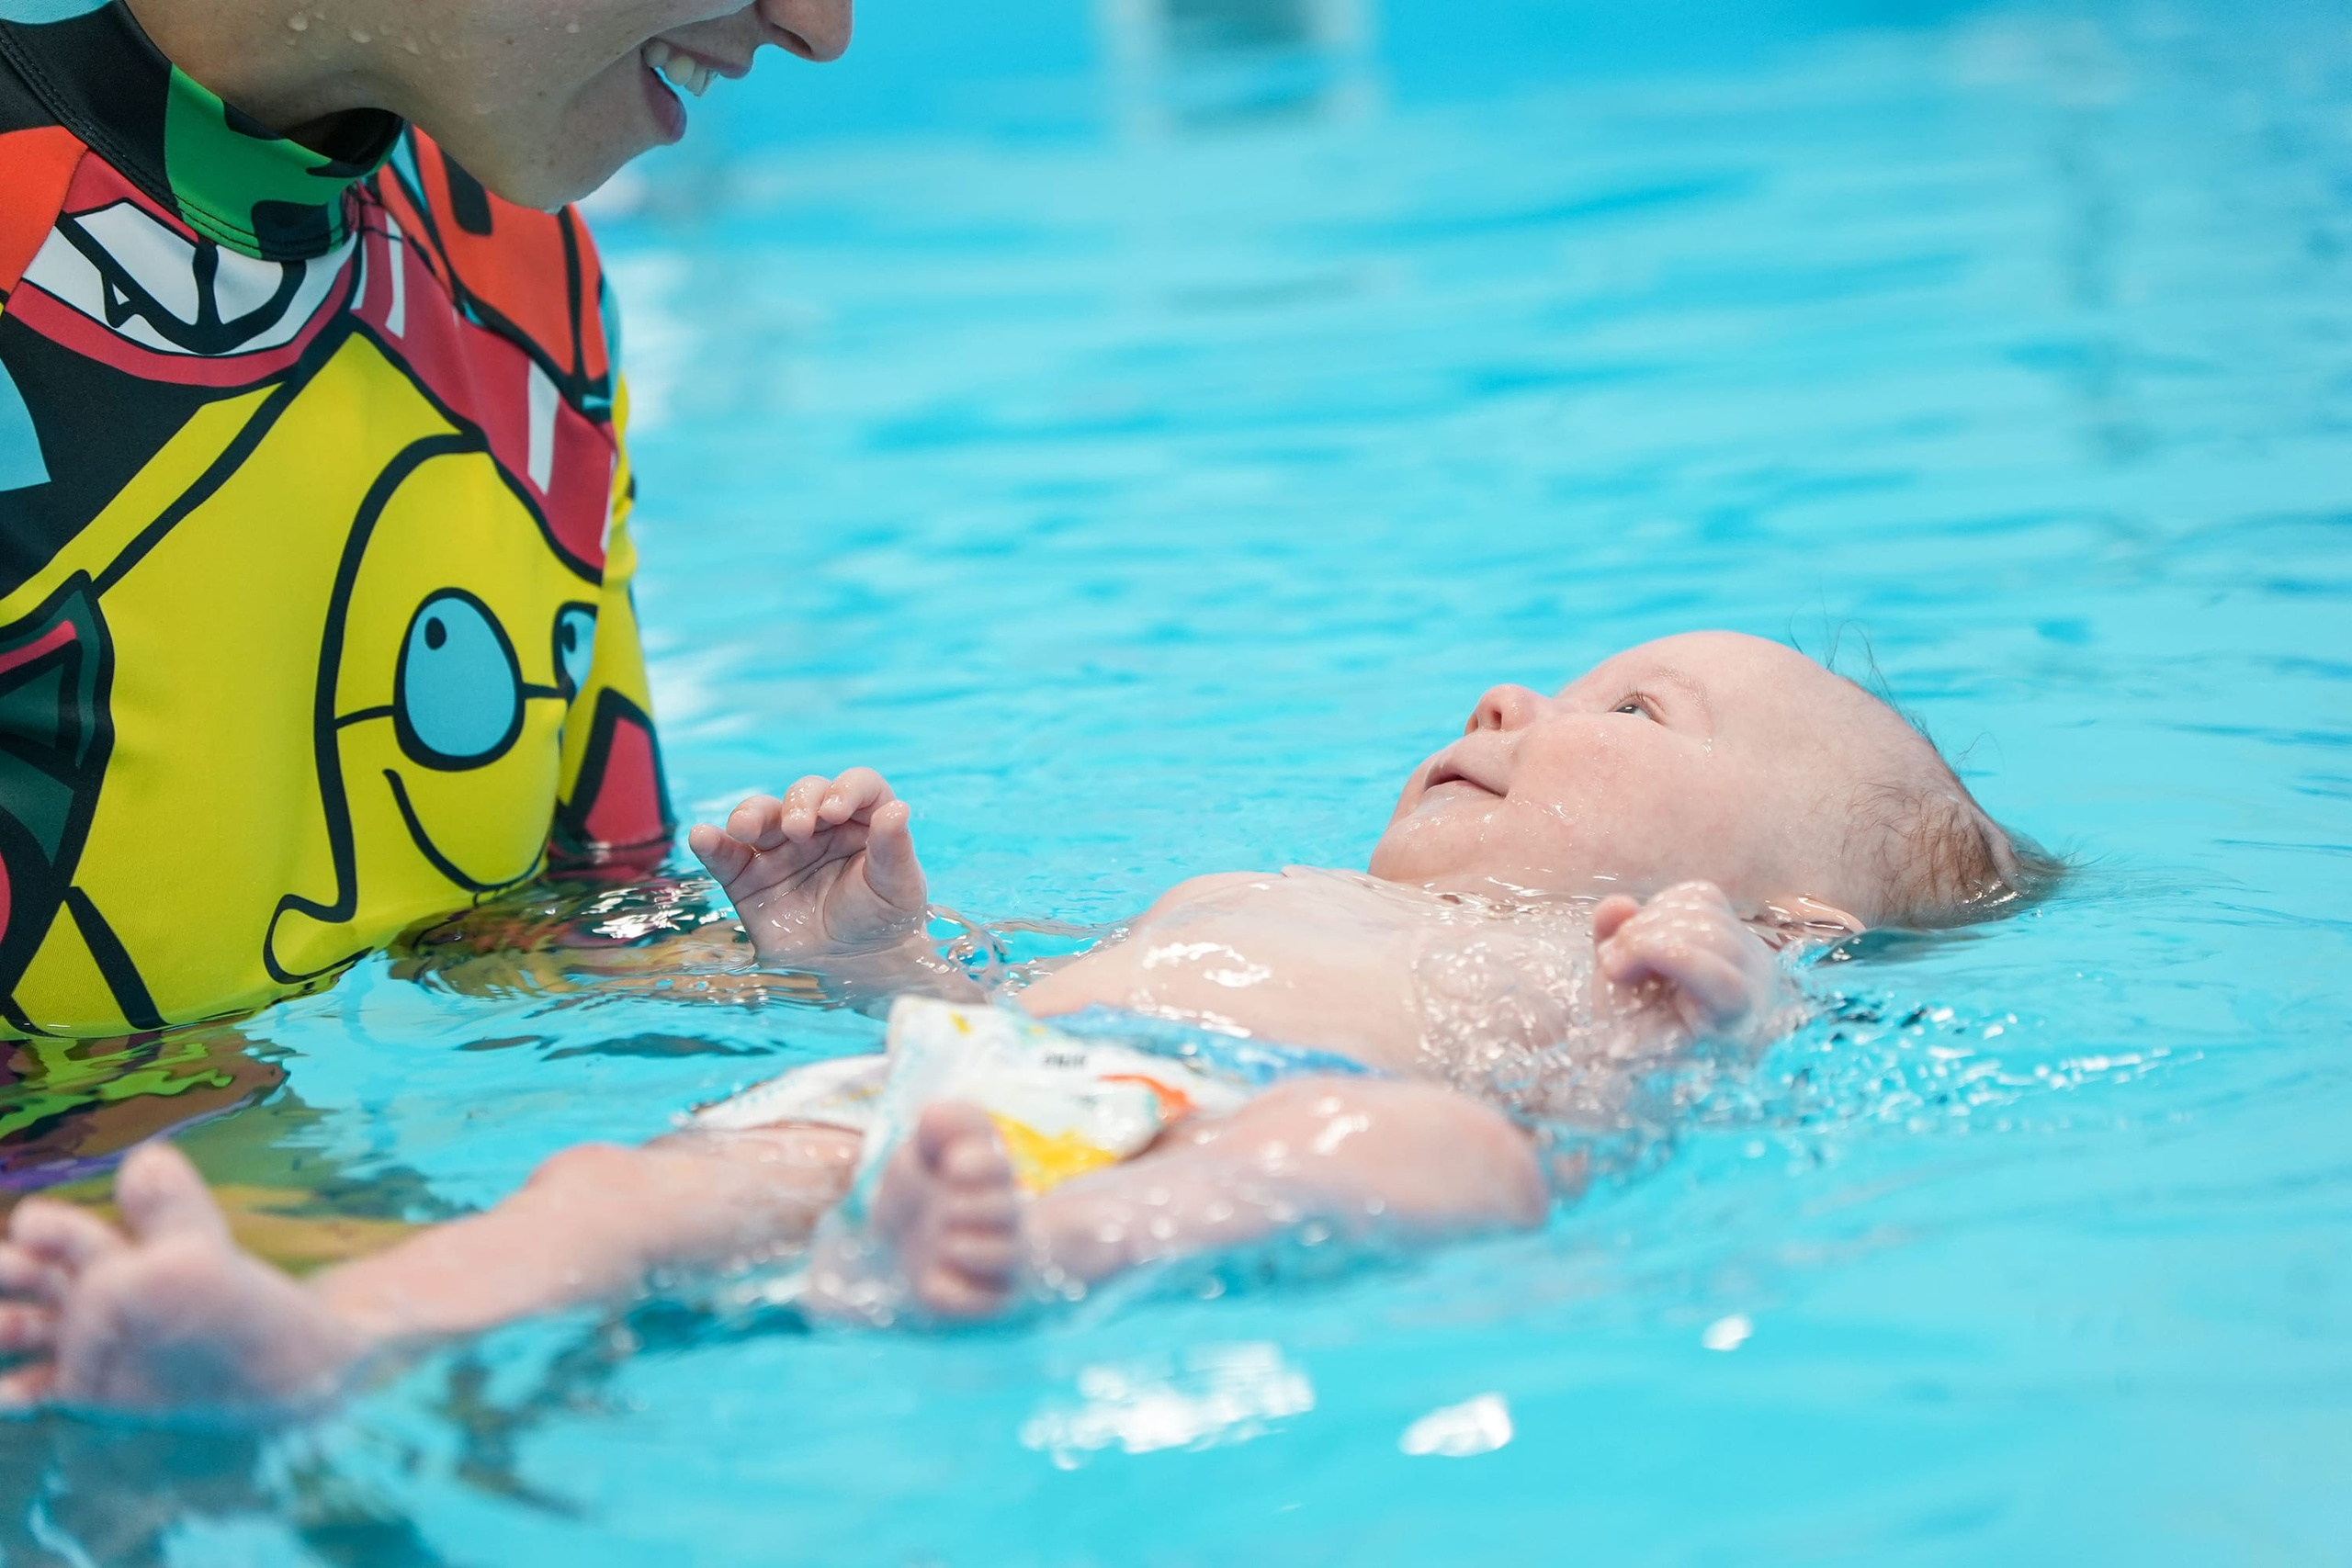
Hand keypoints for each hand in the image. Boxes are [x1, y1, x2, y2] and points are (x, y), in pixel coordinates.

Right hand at [688, 769, 929, 961]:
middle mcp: (819, 826)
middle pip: (804, 794)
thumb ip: (894, 849)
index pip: (855, 786)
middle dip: (799, 804)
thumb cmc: (882, 920)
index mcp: (861, 820)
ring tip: (745, 828)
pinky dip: (711, 844)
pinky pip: (725, 855)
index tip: (837, 810)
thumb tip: (899, 809)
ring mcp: (780, 850)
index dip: (846, 789)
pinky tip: (702, 837)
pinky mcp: (748, 878)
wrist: (853, 968)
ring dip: (750, 815)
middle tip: (799, 831)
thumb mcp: (898, 888)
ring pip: (761, 816)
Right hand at [1591, 882, 1785, 1039]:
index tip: (1614, 969)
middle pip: (1708, 932)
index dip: (1666, 957)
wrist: (1674, 1038)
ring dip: (1648, 920)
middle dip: (1644, 937)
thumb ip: (1612, 965)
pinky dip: (1661, 905)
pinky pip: (1699, 894)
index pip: (1721, 978)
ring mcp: (1750, 948)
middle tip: (1611, 965)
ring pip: (1702, 905)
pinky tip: (1647, 933)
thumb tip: (1621, 904)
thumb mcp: (1620, 1021)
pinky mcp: (1736, 926)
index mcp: (1733, 1021)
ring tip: (1625, 952)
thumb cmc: (1644, 1042)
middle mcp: (1755, 980)